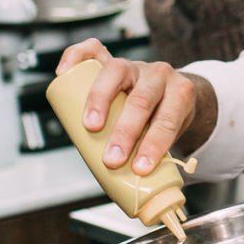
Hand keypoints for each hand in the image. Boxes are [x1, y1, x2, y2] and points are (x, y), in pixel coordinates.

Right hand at [57, 39, 196, 174]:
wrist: (172, 94)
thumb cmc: (165, 120)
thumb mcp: (172, 136)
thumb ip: (156, 158)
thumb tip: (135, 194)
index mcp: (180, 94)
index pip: (168, 119)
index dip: (155, 144)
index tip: (141, 168)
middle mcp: (158, 75)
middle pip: (142, 99)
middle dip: (126, 132)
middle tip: (112, 159)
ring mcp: (134, 65)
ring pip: (116, 72)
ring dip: (100, 100)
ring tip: (90, 126)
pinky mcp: (112, 59)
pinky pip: (92, 50)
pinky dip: (76, 57)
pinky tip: (64, 72)